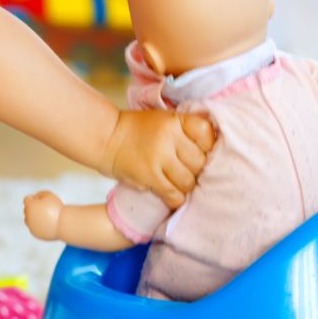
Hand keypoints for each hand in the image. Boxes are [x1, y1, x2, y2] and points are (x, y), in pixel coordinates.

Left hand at [23, 191, 64, 240]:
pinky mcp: (35, 233)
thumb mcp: (49, 195)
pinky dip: (38, 225)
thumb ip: (40, 194)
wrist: (63, 224)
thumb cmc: (57, 208)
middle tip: (45, 208)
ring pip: (28, 219)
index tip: (43, 201)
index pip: (27, 200)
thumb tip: (34, 198)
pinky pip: (34, 227)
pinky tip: (46, 223)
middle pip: (27, 209)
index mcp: (30, 206)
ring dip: (33, 217)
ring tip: (43, 216)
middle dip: (33, 208)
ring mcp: (31, 225)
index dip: (34, 199)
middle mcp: (28, 216)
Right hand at [103, 109, 217, 208]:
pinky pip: (173, 194)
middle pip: (200, 161)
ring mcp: (159, 157)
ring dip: (186, 186)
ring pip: (188, 180)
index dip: (208, 147)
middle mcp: (169, 137)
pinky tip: (173, 196)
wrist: (105, 137)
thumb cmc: (137, 129)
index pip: (207, 133)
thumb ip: (185, 131)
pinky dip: (176, 198)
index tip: (201, 152)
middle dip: (197, 170)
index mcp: (175, 120)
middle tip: (189, 172)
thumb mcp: (162, 119)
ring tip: (179, 184)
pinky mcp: (149, 176)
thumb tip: (212, 153)